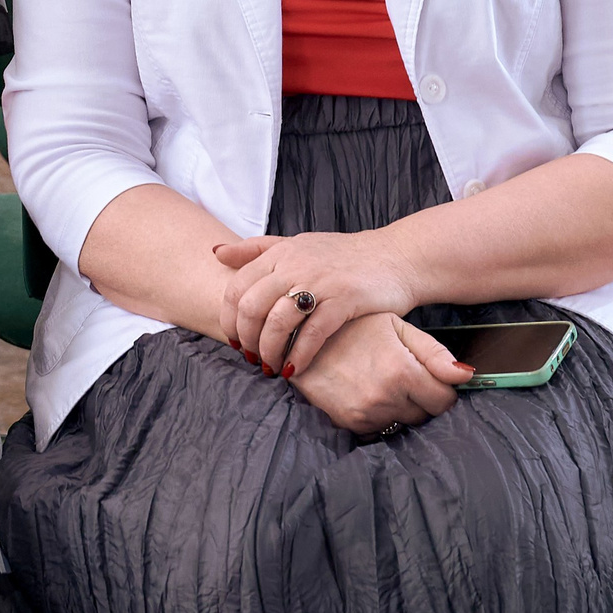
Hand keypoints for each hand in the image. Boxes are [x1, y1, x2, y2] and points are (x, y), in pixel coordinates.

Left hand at [215, 230, 418, 375]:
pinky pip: (312, 333)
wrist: (397, 257)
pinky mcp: (345, 300)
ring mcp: (320, 282)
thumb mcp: (297, 244)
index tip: (234, 339)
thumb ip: (257, 249)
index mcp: (280, 253)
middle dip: (246, 338)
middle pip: (251, 306)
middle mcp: (295, 265)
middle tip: (251, 357)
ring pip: (278, 322)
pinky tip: (296, 368)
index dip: (229, 318)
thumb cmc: (343, 256)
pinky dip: (299, 355)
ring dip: (269, 350)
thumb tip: (216, 252)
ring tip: (271, 366)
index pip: (236, 287)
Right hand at [285, 313, 469, 433]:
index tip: (428, 378)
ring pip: (402, 424)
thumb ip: (434, 353)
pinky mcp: (349, 423)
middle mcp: (386, 396)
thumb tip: (467, 376)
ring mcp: (366, 412)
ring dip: (397, 409)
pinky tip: (364, 392)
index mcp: (402, 370)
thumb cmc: (352, 326)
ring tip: (378, 381)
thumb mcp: (396, 327)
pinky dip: (377, 416)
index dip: (440, 389)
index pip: (445, 401)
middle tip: (400, 377)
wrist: (299, 336)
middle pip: (425, 416)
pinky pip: (379, 429)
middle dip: (419, 399)